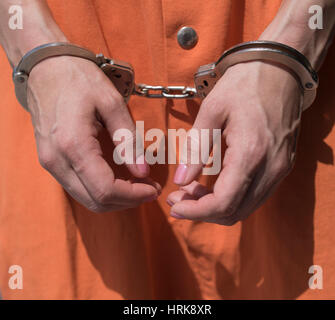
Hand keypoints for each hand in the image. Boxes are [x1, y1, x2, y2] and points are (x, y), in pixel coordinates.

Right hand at [27, 56, 159, 212]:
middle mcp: (57, 161)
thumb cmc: (79, 79)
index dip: (133, 195)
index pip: (106, 190)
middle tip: (150, 189)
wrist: (45, 68)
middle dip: (127, 201)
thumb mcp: (111, 103)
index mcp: (74, 145)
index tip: (153, 189)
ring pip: (86, 199)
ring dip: (115, 198)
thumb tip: (143, 171)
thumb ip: (128, 140)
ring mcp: (50, 163)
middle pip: (96, 201)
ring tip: (138, 185)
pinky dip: (101, 190)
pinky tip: (118, 179)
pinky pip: (78, 188)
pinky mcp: (51, 161)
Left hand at [167, 61, 301, 224]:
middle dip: (202, 212)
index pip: (224, 202)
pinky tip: (211, 185)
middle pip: (235, 212)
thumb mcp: (212, 110)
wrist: (280, 68)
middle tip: (177, 199)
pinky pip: (254, 195)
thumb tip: (180, 180)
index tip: (174, 207)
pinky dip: (231, 198)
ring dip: (216, 207)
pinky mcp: (281, 165)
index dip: (196, 212)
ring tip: (190, 192)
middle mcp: (270, 168)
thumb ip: (196, 148)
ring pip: (245, 207)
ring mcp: (279, 168)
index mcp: (251, 153)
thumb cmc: (244, 83)